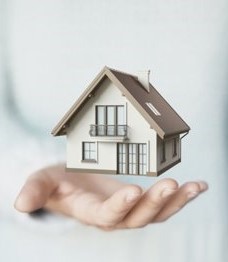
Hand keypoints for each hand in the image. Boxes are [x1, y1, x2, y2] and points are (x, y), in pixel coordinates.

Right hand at [14, 164, 207, 229]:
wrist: (72, 183)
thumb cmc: (57, 182)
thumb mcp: (42, 181)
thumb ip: (35, 191)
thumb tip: (19, 204)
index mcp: (91, 212)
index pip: (107, 215)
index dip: (120, 205)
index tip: (133, 190)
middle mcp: (114, 215)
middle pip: (138, 217)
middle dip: (156, 203)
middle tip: (172, 185)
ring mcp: (130, 209)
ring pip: (156, 213)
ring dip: (176, 202)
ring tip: (193, 188)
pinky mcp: (140, 200)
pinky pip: (163, 202)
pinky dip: (182, 196)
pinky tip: (198, 186)